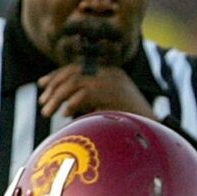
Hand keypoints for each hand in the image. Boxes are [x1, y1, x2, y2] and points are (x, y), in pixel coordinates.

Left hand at [35, 60, 149, 119]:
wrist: (154, 127)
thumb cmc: (132, 121)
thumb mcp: (110, 105)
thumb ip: (91, 101)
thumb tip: (65, 107)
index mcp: (109, 72)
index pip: (76, 67)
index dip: (56, 75)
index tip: (42, 84)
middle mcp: (109, 73)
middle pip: (72, 72)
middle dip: (53, 86)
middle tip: (42, 102)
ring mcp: (111, 81)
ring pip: (73, 82)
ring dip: (56, 97)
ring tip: (46, 112)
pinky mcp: (111, 92)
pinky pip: (83, 94)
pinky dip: (71, 104)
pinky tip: (64, 114)